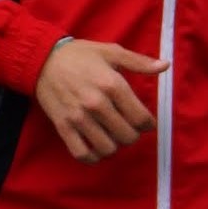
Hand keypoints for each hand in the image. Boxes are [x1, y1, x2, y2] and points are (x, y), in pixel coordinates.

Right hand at [34, 38, 168, 163]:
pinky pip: (81, 153)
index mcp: (112, 84)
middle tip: (128, 129)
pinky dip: (93, 157)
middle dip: (132, 135)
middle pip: (127, 136)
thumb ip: (139, 62)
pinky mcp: (63, 126)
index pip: (141, 118)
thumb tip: (165, 66)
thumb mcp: (111, 51)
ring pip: (107, 148)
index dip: (148, 124)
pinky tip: (96, 149)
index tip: (145, 123)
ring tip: (113, 137)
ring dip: (114, 146)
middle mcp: (97, 104)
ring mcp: (78, 117)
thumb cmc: (80, 55)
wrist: (42, 60)